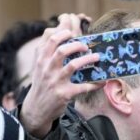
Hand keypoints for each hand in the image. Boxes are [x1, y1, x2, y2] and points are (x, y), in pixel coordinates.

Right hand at [20, 13, 100, 137]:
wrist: (36, 108)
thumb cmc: (42, 84)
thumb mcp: (39, 67)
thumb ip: (46, 52)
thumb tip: (58, 33)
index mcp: (41, 60)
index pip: (50, 40)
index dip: (62, 33)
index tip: (72, 32)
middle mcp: (47, 69)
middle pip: (62, 50)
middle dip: (77, 45)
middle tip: (86, 46)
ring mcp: (56, 82)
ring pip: (73, 66)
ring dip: (87, 60)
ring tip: (97, 57)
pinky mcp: (64, 94)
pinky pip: (83, 87)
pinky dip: (95, 84)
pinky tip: (102, 81)